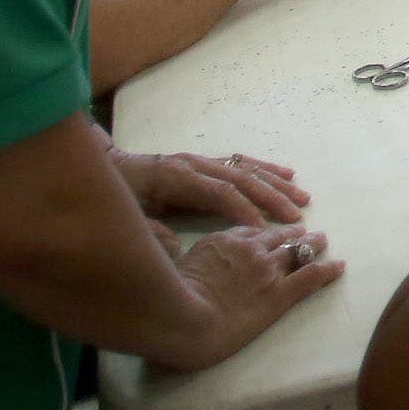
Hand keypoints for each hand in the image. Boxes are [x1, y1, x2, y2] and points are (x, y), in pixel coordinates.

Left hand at [116, 146, 307, 226]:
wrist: (106, 165)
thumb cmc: (114, 194)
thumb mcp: (123, 217)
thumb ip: (147, 232)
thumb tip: (174, 248)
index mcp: (176, 178)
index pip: (218, 193)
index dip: (242, 209)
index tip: (263, 230)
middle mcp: (194, 164)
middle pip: (240, 178)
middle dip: (270, 198)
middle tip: (295, 217)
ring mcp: (201, 161)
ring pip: (246, 169)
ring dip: (276, 184)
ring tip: (302, 198)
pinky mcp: (204, 163)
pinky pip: (241, 164)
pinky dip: (266, 170)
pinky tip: (287, 175)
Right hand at [164, 223, 342, 369]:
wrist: (185, 321)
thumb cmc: (167, 299)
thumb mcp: (167, 267)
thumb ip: (171, 252)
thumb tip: (164, 247)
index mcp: (221, 241)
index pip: (247, 231)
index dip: (260, 232)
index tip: (267, 232)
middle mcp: (249, 250)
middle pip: (276, 235)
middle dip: (291, 232)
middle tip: (303, 229)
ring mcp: (267, 270)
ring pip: (296, 250)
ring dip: (312, 244)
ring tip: (323, 239)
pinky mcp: (280, 295)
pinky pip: (311, 276)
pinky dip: (327, 270)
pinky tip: (339, 266)